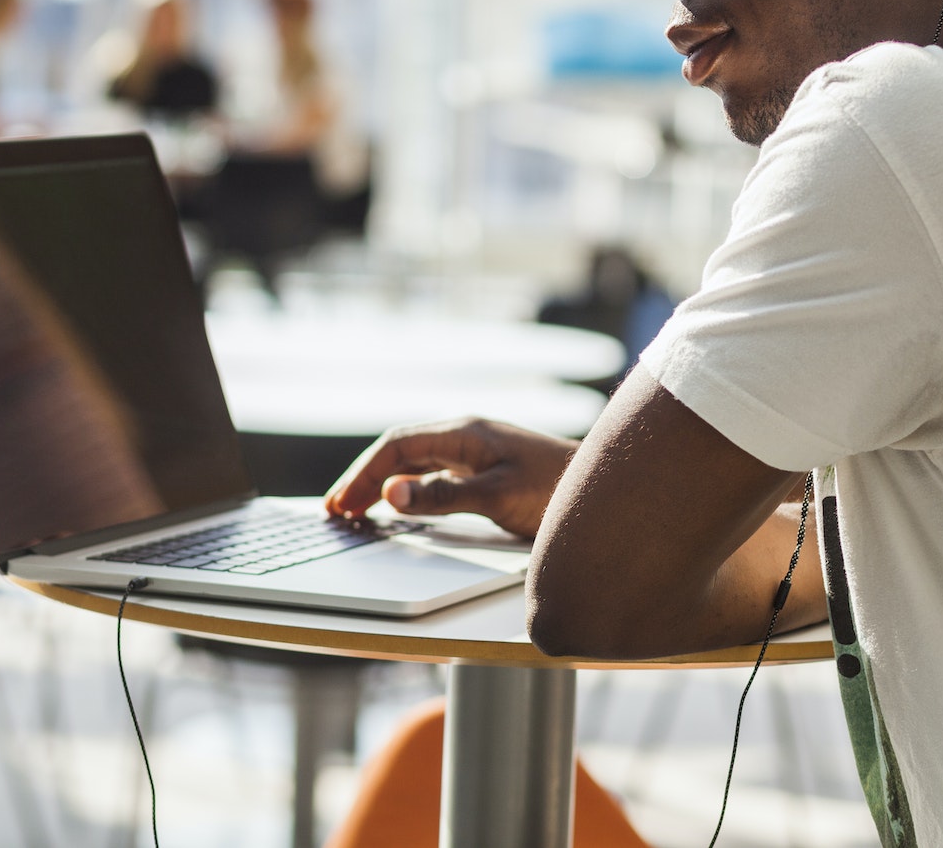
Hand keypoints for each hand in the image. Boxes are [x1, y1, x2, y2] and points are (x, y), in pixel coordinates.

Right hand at [322, 417, 578, 540]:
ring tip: (354, 510)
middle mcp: (466, 435)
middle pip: (400, 450)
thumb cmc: (557, 490)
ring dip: (381, 481)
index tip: (341, 504)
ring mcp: (475, 450)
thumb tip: (389, 493)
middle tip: (336, 510)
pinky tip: (397, 504)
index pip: (397, 445)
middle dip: (364, 478)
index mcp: (465, 432)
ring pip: (414, 460)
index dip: (363, 475)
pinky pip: (432, 471)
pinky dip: (405, 486)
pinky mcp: (485, 468)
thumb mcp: (496, 496)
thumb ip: (442, 496)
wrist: (606, 491)